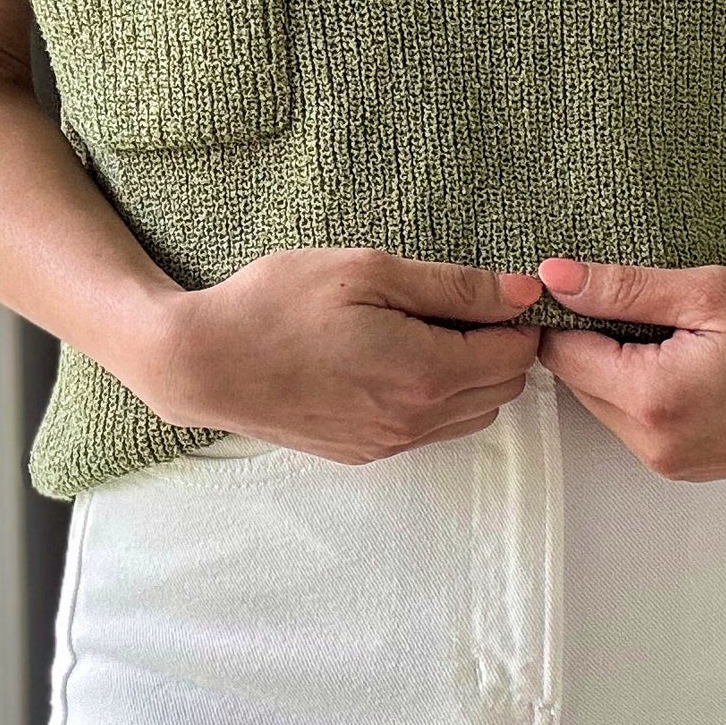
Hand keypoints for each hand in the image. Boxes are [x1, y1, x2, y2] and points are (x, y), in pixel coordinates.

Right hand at [126, 249, 543, 463]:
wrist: (204, 362)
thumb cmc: (278, 303)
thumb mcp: (368, 272)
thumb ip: (454, 286)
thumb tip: (521, 293)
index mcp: (425, 372)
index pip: (516, 354)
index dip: (516, 317)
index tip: (492, 289)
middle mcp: (416, 420)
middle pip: (503, 389)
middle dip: (498, 346)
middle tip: (458, 304)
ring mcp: (389, 443)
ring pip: (472, 414)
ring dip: (470, 375)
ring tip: (425, 330)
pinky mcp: (364, 452)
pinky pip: (430, 430)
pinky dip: (435, 398)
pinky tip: (395, 360)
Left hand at [533, 258, 725, 481]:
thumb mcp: (712, 292)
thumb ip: (625, 286)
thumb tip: (554, 277)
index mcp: (653, 399)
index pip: (562, 351)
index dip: (567, 310)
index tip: (589, 282)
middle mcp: (652, 444)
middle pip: (576, 381)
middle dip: (592, 339)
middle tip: (639, 302)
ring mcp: (667, 464)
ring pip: (602, 403)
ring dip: (616, 366)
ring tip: (668, 333)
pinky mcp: (681, 470)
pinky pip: (633, 423)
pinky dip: (641, 390)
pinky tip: (682, 363)